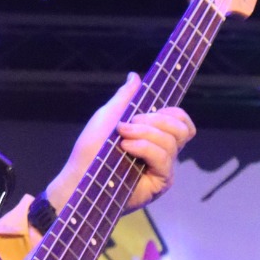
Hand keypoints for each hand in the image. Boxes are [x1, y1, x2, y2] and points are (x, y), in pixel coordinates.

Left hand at [51, 73, 195, 211]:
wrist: (78, 175)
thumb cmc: (90, 149)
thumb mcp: (109, 115)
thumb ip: (125, 96)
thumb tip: (135, 76)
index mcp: (155, 135)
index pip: (180, 120)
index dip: (171, 112)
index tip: (143, 111)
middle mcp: (162, 152)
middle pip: (181, 129)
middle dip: (156, 120)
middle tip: (128, 124)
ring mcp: (162, 168)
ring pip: (172, 141)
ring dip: (145, 133)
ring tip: (122, 137)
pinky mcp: (159, 183)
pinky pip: (164, 158)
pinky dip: (145, 148)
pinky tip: (126, 147)